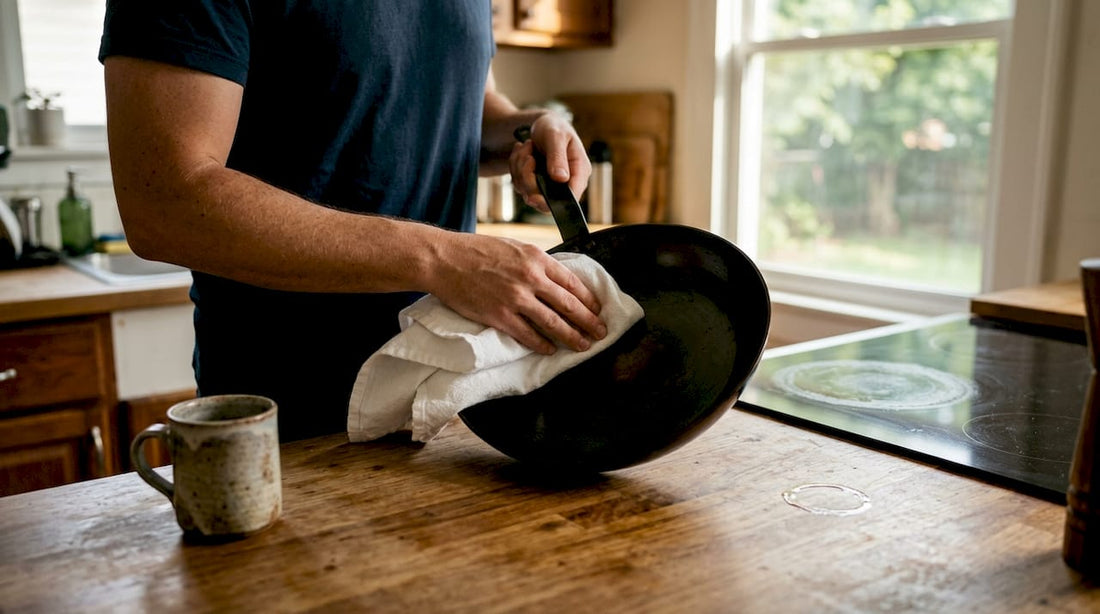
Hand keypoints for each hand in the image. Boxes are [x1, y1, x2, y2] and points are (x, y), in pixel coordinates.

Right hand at [429, 233, 606, 354]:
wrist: (444, 260)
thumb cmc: (476, 251)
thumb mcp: (513, 247)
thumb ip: (535, 263)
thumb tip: (554, 280)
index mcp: (536, 258)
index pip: (572, 282)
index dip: (589, 299)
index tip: (598, 310)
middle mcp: (530, 278)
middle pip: (569, 305)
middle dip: (589, 322)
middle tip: (601, 332)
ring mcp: (516, 299)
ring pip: (553, 323)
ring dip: (572, 337)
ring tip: (583, 346)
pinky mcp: (500, 316)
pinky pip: (528, 335)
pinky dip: (543, 344)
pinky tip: (550, 349)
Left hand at [509, 112, 590, 212]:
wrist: (541, 124)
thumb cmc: (554, 127)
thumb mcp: (556, 136)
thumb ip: (558, 157)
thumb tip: (561, 178)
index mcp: (579, 171)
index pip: (572, 197)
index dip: (553, 201)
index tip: (534, 194)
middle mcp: (566, 182)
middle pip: (545, 200)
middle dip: (528, 178)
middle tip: (528, 156)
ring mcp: (550, 185)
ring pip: (528, 192)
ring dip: (520, 169)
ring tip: (527, 147)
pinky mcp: (536, 184)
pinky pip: (519, 185)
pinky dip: (516, 168)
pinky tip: (523, 153)